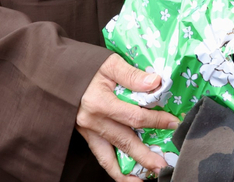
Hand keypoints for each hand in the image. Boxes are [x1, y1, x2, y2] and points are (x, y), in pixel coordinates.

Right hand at [76, 54, 179, 180]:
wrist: (60, 75)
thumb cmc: (87, 67)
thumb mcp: (110, 63)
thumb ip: (132, 74)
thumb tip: (155, 82)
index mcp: (99, 102)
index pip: (134, 116)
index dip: (156, 121)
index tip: (173, 123)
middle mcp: (92, 121)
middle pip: (124, 142)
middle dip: (145, 156)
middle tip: (163, 166)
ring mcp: (87, 131)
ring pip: (109, 158)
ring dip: (128, 171)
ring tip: (145, 177)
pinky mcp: (86, 136)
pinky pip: (101, 157)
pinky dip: (114, 168)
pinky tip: (127, 175)